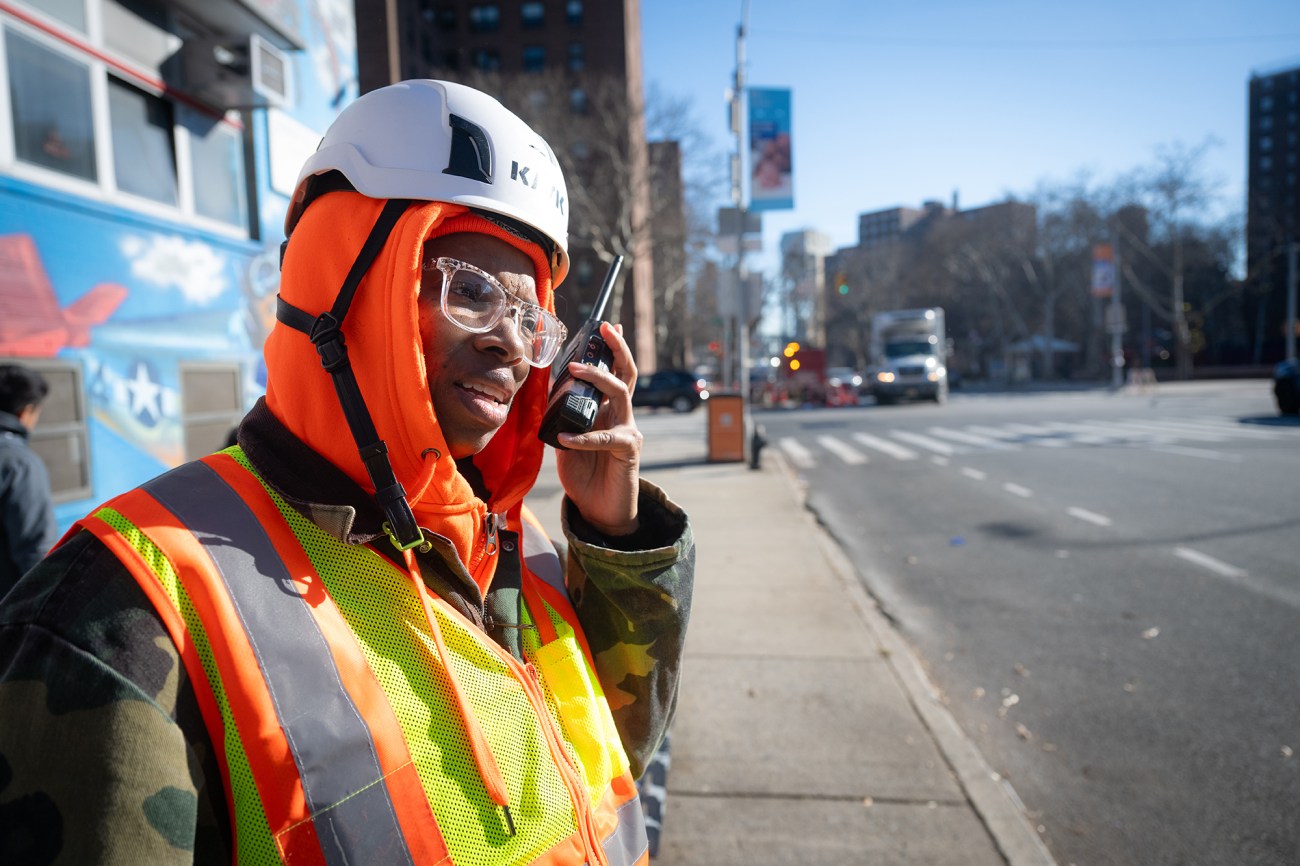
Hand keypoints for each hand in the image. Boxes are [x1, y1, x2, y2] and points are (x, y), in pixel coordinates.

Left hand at [554, 322, 641, 536]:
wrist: (600, 511)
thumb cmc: (585, 475)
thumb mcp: (566, 442)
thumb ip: (563, 420)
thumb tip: (545, 399)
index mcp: (608, 410)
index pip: (613, 373)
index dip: (612, 350)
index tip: (605, 327)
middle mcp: (622, 415)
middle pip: (626, 373)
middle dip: (616, 348)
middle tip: (604, 329)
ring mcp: (628, 430)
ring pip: (620, 393)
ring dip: (597, 378)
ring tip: (574, 370)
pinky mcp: (628, 451)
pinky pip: (605, 437)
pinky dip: (583, 437)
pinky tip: (565, 440)